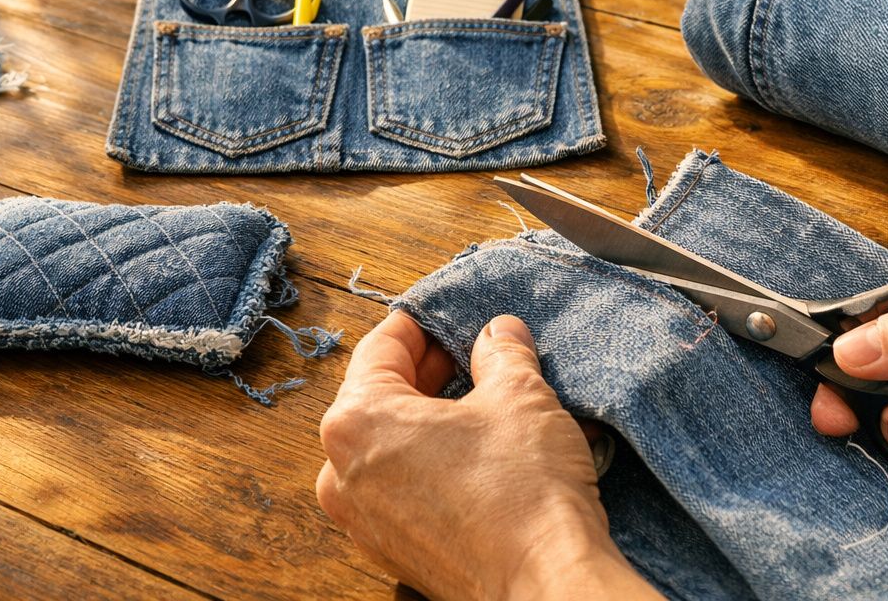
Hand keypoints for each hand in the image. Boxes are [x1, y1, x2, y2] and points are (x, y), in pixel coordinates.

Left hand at [316, 311, 659, 600]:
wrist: (544, 585)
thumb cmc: (523, 492)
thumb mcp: (520, 395)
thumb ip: (502, 352)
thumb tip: (499, 333)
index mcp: (357, 422)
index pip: (380, 347)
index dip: (421, 323)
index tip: (448, 314)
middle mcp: (343, 474)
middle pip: (378, 397)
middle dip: (428, 371)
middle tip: (474, 354)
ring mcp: (364, 521)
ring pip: (391, 445)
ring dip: (433, 419)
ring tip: (486, 403)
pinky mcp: (393, 553)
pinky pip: (403, 489)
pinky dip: (434, 463)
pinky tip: (483, 453)